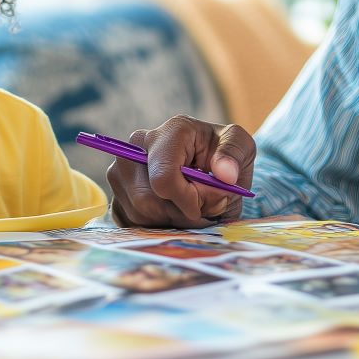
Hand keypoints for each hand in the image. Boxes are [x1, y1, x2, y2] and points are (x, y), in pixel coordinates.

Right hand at [107, 115, 255, 227]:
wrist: (208, 163)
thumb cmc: (223, 154)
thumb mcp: (240, 146)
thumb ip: (234, 157)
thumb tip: (225, 174)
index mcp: (171, 132)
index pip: (163, 178)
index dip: (187, 201)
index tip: (207, 205)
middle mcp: (137, 146)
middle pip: (146, 200)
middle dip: (180, 215)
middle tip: (203, 210)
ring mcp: (121, 169)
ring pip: (138, 213)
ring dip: (170, 222)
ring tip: (190, 210)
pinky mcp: (117, 192)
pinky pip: (129, 221)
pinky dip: (155, 227)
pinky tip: (172, 214)